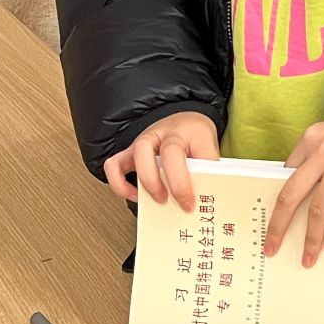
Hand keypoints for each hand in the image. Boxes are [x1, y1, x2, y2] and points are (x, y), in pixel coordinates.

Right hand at [102, 111, 219, 211]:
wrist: (187, 121)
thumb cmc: (195, 136)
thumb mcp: (209, 147)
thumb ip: (208, 169)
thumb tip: (207, 195)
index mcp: (179, 132)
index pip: (173, 154)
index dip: (179, 183)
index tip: (189, 203)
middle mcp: (157, 134)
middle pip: (145, 151)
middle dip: (155, 183)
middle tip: (168, 201)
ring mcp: (142, 142)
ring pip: (128, 156)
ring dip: (139, 182)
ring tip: (154, 200)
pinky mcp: (131, 153)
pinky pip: (114, 166)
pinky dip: (119, 184)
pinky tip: (136, 196)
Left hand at [264, 118, 323, 267]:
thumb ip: (309, 162)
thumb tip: (292, 201)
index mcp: (310, 139)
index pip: (284, 176)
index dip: (275, 203)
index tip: (268, 223)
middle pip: (292, 194)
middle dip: (279, 226)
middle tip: (272, 246)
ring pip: (318, 209)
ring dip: (311, 238)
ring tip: (307, 255)